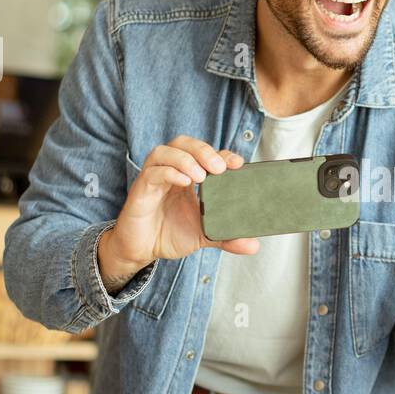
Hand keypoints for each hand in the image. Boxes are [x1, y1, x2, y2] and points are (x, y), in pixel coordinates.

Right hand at [100, 137, 260, 284]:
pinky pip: (152, 173)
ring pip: (164, 152)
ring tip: (202, 176)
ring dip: (185, 159)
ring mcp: (153, 179)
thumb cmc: (168, 234)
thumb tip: (253, 245)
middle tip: (219, 167)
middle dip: (202, 149)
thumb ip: (227, 236)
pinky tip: (184, 182)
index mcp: (187, 176)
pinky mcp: (140, 190)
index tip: (238, 164)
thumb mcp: (203, 235)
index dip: (220, 153)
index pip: (203, 153)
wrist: (140, 250)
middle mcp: (170, 172)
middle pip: (182, 143)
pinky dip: (169, 173)